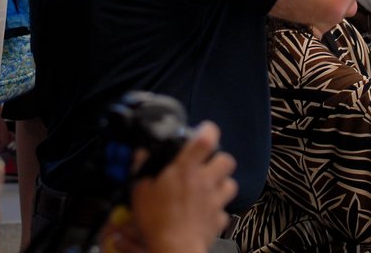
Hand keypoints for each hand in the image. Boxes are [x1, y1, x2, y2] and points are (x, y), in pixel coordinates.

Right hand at [127, 122, 236, 252]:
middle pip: (227, 160)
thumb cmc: (157, 221)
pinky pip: (224, 210)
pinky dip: (217, 209)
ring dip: (221, 183)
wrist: (174, 249)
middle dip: (219, 159)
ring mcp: (215, 200)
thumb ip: (142, 168)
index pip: (206, 138)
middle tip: (206, 163)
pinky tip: (206, 212)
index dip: (208, 130)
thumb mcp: (140, 191)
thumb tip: (141, 154)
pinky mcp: (219, 219)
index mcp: (186, 169)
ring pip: (230, 183)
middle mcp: (205, 181)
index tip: (204, 130)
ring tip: (209, 186)